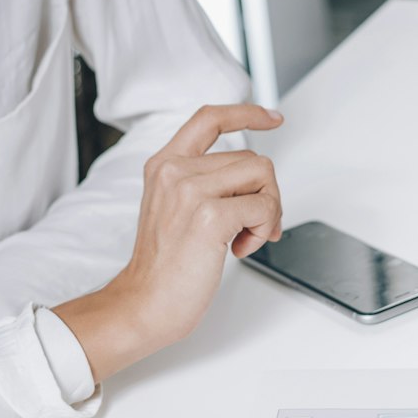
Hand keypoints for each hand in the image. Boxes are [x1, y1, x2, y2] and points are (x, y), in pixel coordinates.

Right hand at [56, 103, 284, 379]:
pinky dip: (263, 229)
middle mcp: (174, 170)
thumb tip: (254, 179)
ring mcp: (190, 190)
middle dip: (265, 193)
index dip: (246, 113)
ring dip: (267, 211)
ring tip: (244, 237)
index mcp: (164, 164)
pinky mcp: (209, 215)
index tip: (272, 118)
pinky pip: (262, 206)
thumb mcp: (176, 208)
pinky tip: (240, 248)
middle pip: (251, 157)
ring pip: (262, 176)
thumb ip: (205, 182)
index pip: (209, 118)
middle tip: (252, 226)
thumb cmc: (164, 265)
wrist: (145, 303)